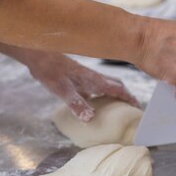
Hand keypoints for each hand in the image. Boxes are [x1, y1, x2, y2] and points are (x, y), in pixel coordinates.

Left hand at [23, 52, 139, 121]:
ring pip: (107, 85)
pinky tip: (96, 103)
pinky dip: (101, 94)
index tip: (138, 108)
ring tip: (119, 107)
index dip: (129, 98)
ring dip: (116, 94)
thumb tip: (90, 119)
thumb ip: (77, 104)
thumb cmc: (49, 71)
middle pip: (116, 85)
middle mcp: (92, 77)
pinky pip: (95, 87)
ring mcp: (85, 77)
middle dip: (127, 95)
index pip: (118, 89)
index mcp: (93, 80)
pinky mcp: (77, 78)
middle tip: (133, 107)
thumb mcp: (62, 90)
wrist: (38, 56)